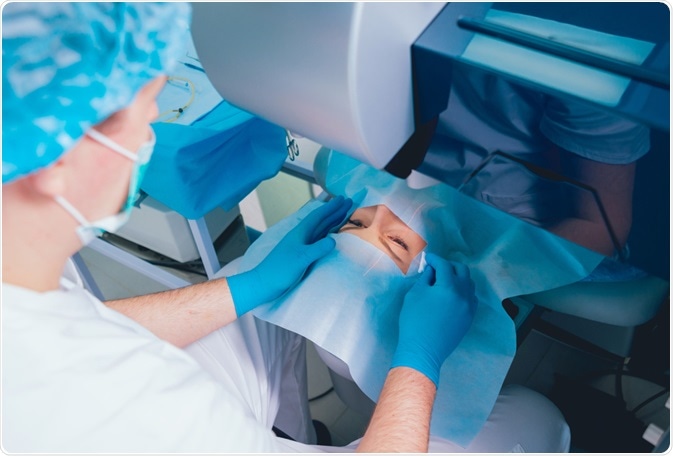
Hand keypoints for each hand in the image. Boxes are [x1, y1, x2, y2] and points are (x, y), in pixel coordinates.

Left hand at [228, 196, 352, 315]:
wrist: (264, 283)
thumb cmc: (280, 269)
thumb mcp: (300, 259)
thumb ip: (316, 249)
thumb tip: (333, 240)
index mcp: (300, 233)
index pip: (318, 217)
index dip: (331, 208)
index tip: (343, 199)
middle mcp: (301, 237)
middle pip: (321, 221)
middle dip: (334, 212)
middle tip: (348, 203)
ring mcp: (301, 245)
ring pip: (320, 230)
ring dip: (332, 222)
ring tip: (344, 215)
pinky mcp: (302, 255)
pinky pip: (318, 241)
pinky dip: (327, 235)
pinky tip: (332, 236)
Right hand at [391, 253, 477, 386]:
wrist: (423, 349)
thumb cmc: (414, 321)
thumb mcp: (414, 295)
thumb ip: (425, 279)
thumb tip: (431, 270)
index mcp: (448, 286)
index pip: (444, 265)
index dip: (434, 259)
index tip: (427, 259)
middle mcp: (463, 294)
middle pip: (461, 270)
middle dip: (449, 265)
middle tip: (436, 268)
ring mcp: (469, 306)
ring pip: (469, 283)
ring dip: (458, 277)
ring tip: (445, 280)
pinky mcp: (470, 317)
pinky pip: (471, 297)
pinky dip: (463, 291)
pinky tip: (452, 295)